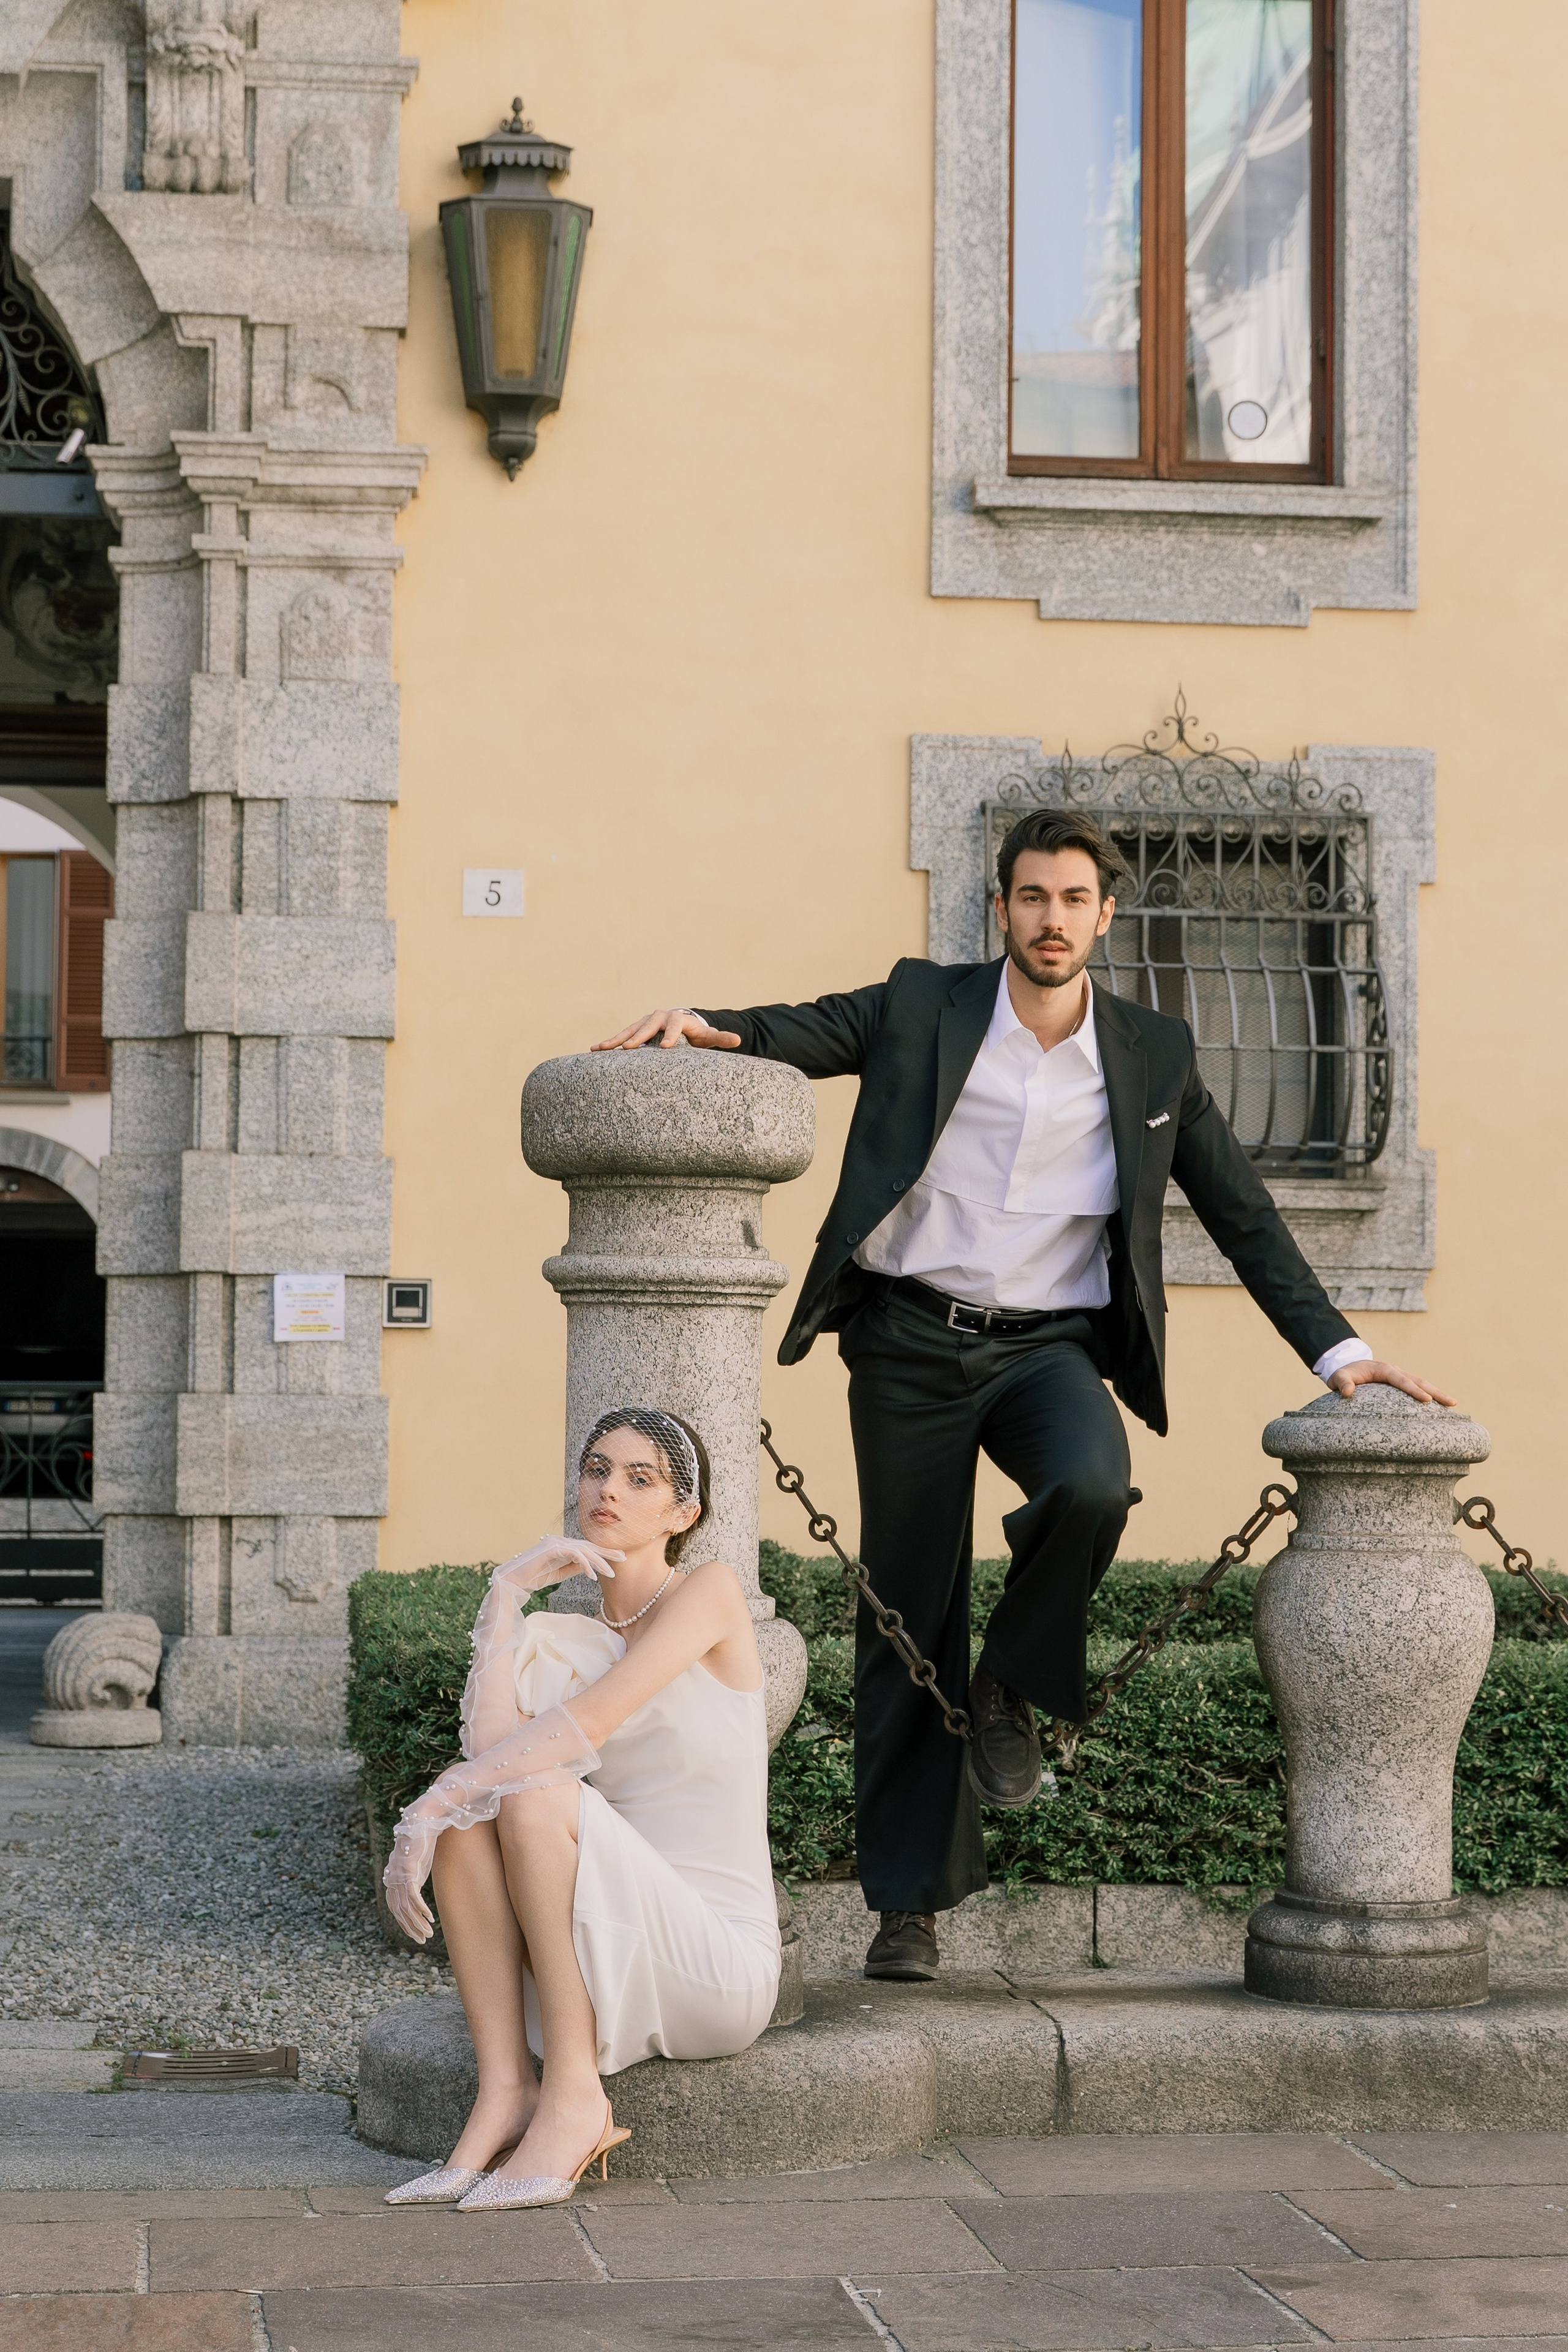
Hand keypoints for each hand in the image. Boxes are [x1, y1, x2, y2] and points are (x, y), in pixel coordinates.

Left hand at [384, 1817, 438, 1942]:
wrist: (423, 1820)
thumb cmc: (421, 1841)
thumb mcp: (417, 1862)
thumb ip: (413, 1876)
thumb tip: (414, 1888)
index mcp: (392, 1877)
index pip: (395, 1907)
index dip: (404, 1922)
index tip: (415, 1933)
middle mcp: (392, 1878)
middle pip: (399, 1911)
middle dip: (410, 1927)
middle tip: (422, 1940)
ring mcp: (398, 1875)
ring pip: (406, 1907)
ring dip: (417, 1923)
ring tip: (428, 1934)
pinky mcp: (408, 1871)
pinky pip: (413, 1897)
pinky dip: (421, 1909)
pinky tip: (429, 1918)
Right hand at [491, 1536, 622, 1593]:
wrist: (514, 1580)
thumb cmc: (535, 1576)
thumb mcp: (560, 1573)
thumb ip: (574, 1567)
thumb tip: (591, 1566)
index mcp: (563, 1546)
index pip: (587, 1547)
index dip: (604, 1552)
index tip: (620, 1557)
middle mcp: (560, 1541)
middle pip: (589, 1546)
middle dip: (607, 1553)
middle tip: (623, 1559)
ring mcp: (555, 1543)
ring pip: (583, 1550)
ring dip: (598, 1562)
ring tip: (610, 1573)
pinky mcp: (551, 1549)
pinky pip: (573, 1554)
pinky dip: (584, 1564)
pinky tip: (592, 1574)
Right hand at [592, 1009, 741, 1051]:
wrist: (681, 1021)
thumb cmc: (696, 1032)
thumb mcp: (708, 1035)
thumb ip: (720, 1038)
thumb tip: (738, 1040)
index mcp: (676, 1019)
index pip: (674, 1026)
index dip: (670, 1036)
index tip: (665, 1048)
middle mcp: (658, 1017)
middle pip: (647, 1027)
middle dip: (638, 1037)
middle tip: (629, 1049)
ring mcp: (644, 1022)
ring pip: (629, 1030)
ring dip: (615, 1039)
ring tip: (601, 1048)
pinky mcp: (635, 1029)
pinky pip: (621, 1035)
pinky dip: (609, 1042)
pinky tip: (595, 1050)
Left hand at [1328, 1358, 1456, 1407]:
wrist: (1346, 1365)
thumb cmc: (1344, 1373)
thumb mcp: (1339, 1376)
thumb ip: (1342, 1383)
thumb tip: (1348, 1392)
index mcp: (1384, 1369)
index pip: (1402, 1380)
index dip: (1414, 1390)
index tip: (1427, 1400)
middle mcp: (1395, 1371)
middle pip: (1418, 1381)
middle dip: (1435, 1392)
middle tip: (1452, 1403)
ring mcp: (1399, 1376)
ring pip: (1421, 1384)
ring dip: (1436, 1393)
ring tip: (1452, 1404)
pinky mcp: (1399, 1383)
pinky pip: (1416, 1388)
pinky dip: (1428, 1395)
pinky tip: (1438, 1407)